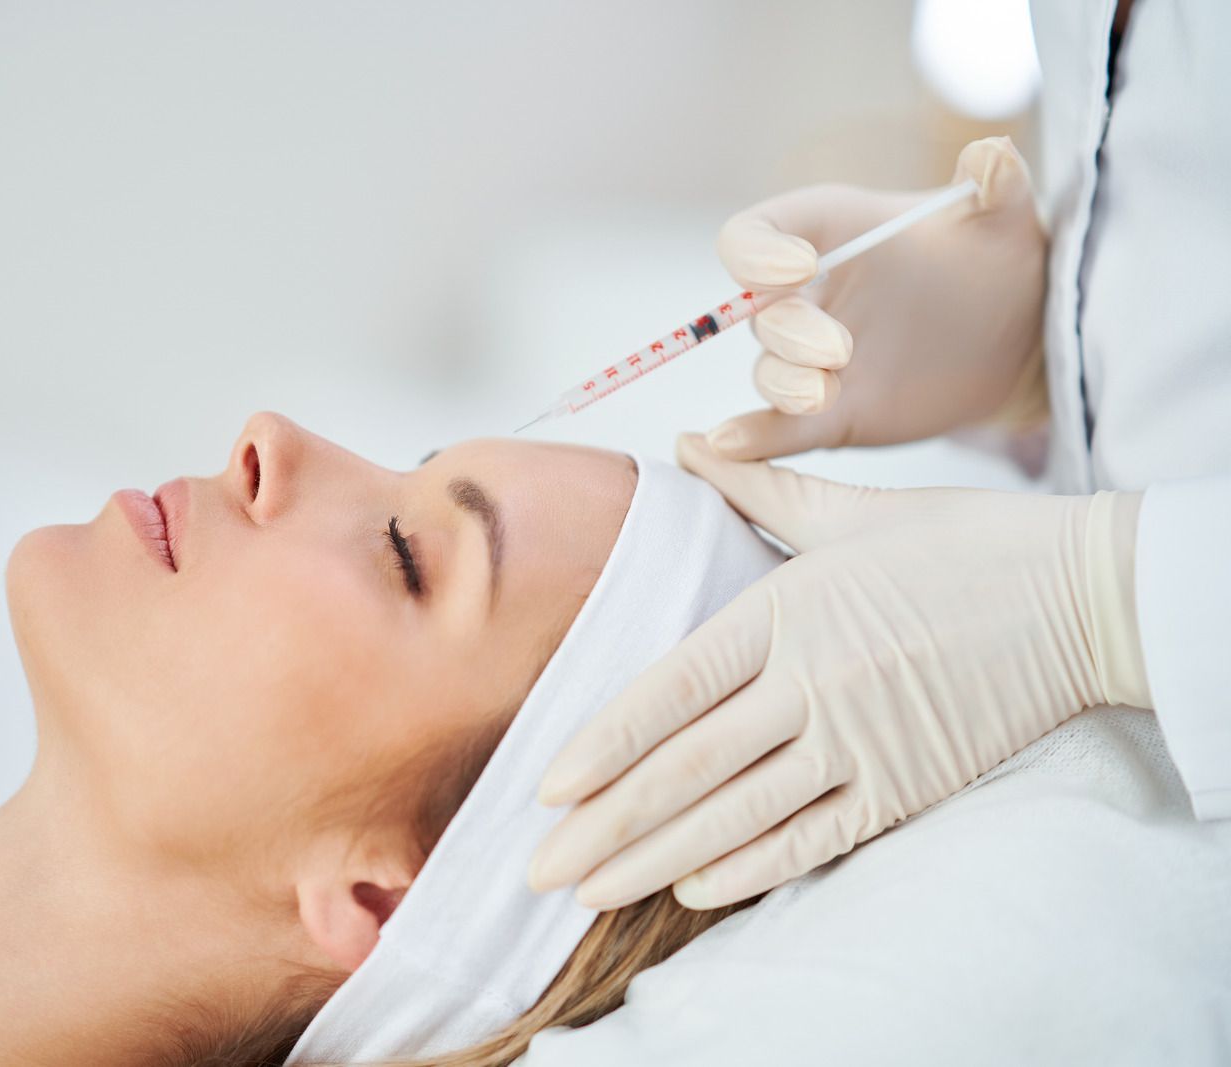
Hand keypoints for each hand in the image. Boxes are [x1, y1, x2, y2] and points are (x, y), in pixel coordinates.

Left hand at [527, 435, 1149, 910]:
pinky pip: (814, 839)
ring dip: (656, 859)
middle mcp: (812, 682)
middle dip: (606, 825)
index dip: (604, 745)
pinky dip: (752, 868)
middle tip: (538, 868)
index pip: (670, 691)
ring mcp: (860, 741)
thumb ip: (757, 490)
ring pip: (738, 815)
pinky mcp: (904, 784)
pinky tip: (693, 890)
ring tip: (592, 891)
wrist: (1081, 595)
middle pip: (687, 768)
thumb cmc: (959, 544)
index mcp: (784, 611)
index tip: (548, 786)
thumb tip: (686, 445)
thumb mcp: (850, 510)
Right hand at [707, 136, 1047, 460]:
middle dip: (789, 332)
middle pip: (757, 314)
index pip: (753, 236)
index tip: (799, 265)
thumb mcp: (1004, 218)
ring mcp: (812, 359)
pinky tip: (730, 446)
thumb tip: (993, 156)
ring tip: (824, 394)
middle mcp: (805, 298)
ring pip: (768, 372)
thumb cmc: (994, 262)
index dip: (758, 253)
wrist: (1015, 336)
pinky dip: (751, 439)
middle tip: (839, 347)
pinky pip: (777, 429)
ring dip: (783, 384)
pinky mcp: (828, 413)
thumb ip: (998, 185)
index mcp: (826, 236)